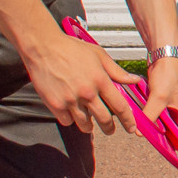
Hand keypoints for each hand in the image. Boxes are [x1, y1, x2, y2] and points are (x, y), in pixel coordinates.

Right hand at [22, 28, 138, 133]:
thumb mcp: (98, 55)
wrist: (43, 47)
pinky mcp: (55, 104)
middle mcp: (87, 92)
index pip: (120, 106)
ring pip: (85, 124)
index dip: (128, 120)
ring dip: (89, 126)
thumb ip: (117, 71)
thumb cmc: (70, 48)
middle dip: (109, 128)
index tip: (131, 127)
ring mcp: (70, 100)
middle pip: (104, 120)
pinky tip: (71, 112)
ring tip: (89, 121)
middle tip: (110, 129)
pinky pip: (67, 121)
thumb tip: (134, 80)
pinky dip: (71, 119)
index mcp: (100, 80)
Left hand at [140, 54, 177, 150]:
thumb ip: (150, 114)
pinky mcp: (168, 106)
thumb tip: (140, 131)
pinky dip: (162, 131)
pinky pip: (167, 124)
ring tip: (162, 153)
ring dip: (172, 143)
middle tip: (174, 164)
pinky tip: (150, 135)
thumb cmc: (168, 74)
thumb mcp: (158, 96)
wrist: (164, 55)